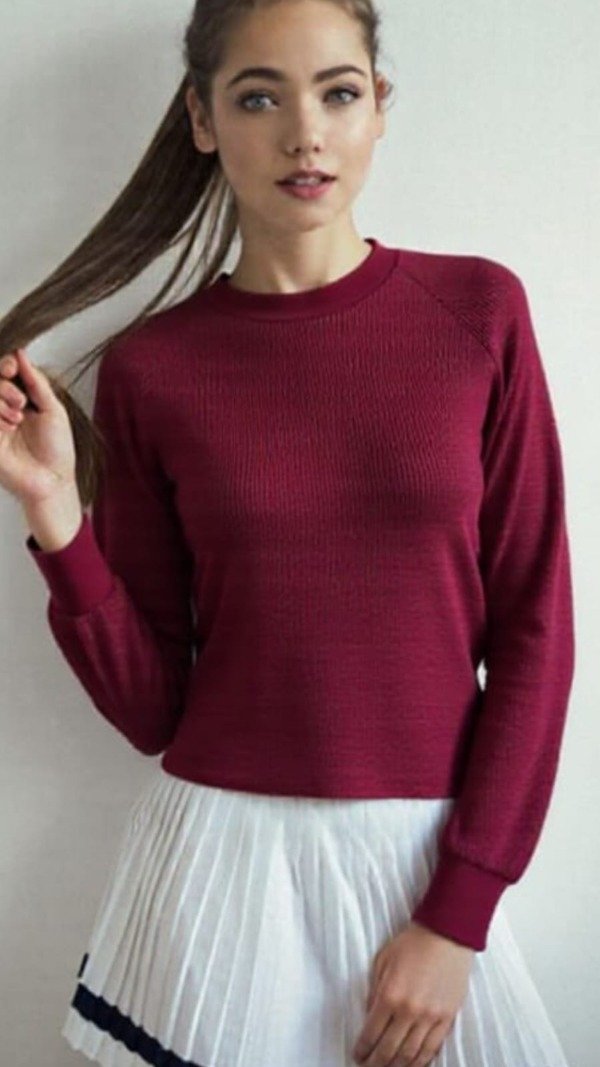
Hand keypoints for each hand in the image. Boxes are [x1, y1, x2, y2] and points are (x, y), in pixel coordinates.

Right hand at [0, 347, 76, 503]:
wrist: (54, 480)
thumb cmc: (57, 449)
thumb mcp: (53, 409)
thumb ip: (36, 382)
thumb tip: (21, 354)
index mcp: (21, 399)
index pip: (3, 372)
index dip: (5, 364)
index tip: (13, 367)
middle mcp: (4, 409)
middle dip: (3, 386)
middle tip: (21, 402)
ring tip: (18, 418)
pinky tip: (9, 427)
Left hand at [352, 920, 474, 1065]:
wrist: (446, 935)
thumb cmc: (412, 944)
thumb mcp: (382, 962)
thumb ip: (374, 991)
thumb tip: (368, 1015)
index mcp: (389, 995)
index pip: (371, 1033)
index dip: (362, 1049)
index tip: (357, 1055)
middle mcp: (409, 1011)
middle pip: (389, 1049)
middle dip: (376, 1062)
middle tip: (369, 1066)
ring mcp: (430, 1017)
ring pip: (411, 1054)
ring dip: (397, 1066)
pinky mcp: (447, 1017)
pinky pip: (433, 1048)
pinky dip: (421, 1061)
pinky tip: (413, 1064)